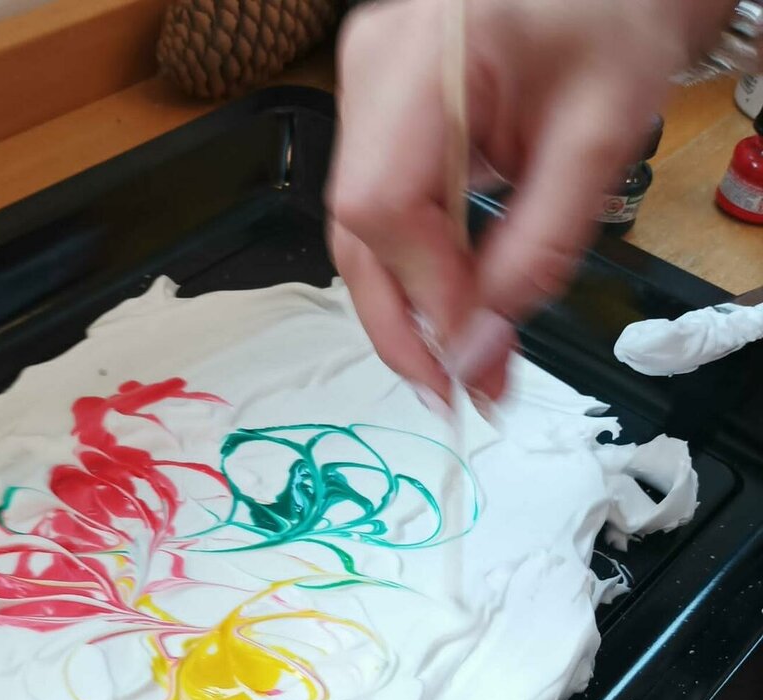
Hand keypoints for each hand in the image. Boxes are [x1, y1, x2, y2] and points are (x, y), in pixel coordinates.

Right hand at [326, 0, 734, 399]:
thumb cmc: (616, 21)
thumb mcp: (599, 138)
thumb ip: (538, 253)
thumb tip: (479, 351)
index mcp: (420, 57)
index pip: (384, 206)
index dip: (423, 294)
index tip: (471, 355)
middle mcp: (371, 74)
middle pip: (356, 232)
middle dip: (404, 325)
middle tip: (454, 390)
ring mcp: (366, 96)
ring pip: (362, 236)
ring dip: (411, 309)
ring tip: (464, 363)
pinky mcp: (379, 120)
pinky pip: (382, 216)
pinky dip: (419, 272)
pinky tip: (454, 311)